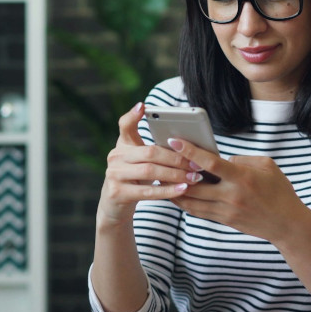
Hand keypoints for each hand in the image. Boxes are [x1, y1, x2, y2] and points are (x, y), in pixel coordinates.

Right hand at [96, 103, 203, 228]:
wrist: (114, 205)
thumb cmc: (134, 179)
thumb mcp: (139, 161)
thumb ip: (153, 150)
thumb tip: (184, 144)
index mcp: (122, 145)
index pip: (125, 126)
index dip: (133, 115)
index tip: (144, 106)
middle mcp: (115, 156)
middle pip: (150, 152)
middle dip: (176, 158)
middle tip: (196, 163)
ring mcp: (114, 174)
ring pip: (150, 171)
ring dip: (176, 174)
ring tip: (194, 177)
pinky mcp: (117, 193)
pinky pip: (148, 192)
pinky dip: (168, 190)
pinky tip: (183, 189)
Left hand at [165, 139, 310, 243]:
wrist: (287, 224)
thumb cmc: (279, 190)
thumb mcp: (266, 166)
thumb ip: (241, 159)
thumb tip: (219, 159)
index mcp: (242, 177)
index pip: (210, 163)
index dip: (190, 151)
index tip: (174, 140)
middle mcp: (231, 195)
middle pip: (194, 184)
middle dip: (174, 172)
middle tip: (158, 159)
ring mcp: (226, 210)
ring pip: (191, 201)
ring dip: (174, 189)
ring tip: (160, 177)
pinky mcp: (223, 220)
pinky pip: (197, 211)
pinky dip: (184, 202)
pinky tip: (174, 193)